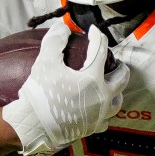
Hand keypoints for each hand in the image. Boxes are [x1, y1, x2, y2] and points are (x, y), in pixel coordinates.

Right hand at [1, 25, 123, 155]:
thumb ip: (55, 41)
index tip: (92, 31)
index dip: (97, 37)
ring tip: (110, 85)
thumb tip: (62, 27)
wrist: (33, 127)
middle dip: (119, 67)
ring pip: (118, 101)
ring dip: (117, 90)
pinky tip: (99, 109)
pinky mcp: (92, 128)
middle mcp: (102, 96)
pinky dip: (105, 112)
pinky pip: (106, 120)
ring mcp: (99, 114)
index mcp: (93, 78)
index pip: (101, 51)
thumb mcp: (45, 63)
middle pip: (121, 78)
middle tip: (114, 61)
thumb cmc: (40, 94)